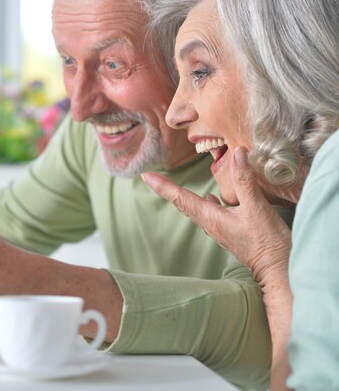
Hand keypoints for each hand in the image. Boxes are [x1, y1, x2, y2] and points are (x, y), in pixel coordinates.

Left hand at [141, 147, 291, 285]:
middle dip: (166, 189)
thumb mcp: (256, 208)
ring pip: (196, 208)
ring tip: (172, 186)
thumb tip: (238, 153)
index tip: (145, 176)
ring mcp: (220, 230)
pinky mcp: (230, 232)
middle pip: (183, 203)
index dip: (163, 186)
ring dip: (183, 196)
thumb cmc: (268, 242)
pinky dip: (207, 203)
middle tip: (150, 177)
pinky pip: (212, 213)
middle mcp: (210, 224)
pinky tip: (214, 199)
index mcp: (211, 218)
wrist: (278, 270)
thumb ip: (245, 181)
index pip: (181, 198)